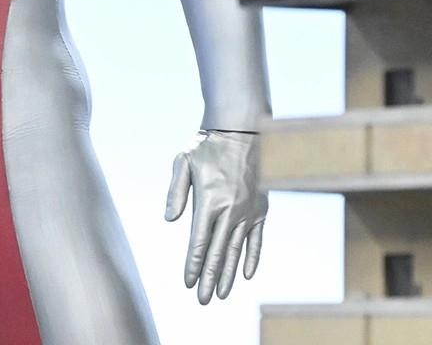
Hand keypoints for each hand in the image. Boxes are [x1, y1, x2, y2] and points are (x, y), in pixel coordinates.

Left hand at [163, 130, 266, 303]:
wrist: (242, 130)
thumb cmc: (207, 145)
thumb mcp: (183, 161)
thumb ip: (175, 192)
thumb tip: (170, 220)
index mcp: (209, 201)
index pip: (198, 242)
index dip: (192, 264)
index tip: (187, 283)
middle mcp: (231, 211)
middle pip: (217, 253)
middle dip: (208, 278)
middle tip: (202, 300)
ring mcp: (248, 212)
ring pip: (236, 251)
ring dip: (228, 274)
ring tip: (220, 294)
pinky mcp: (261, 210)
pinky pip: (257, 240)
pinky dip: (252, 258)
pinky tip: (247, 275)